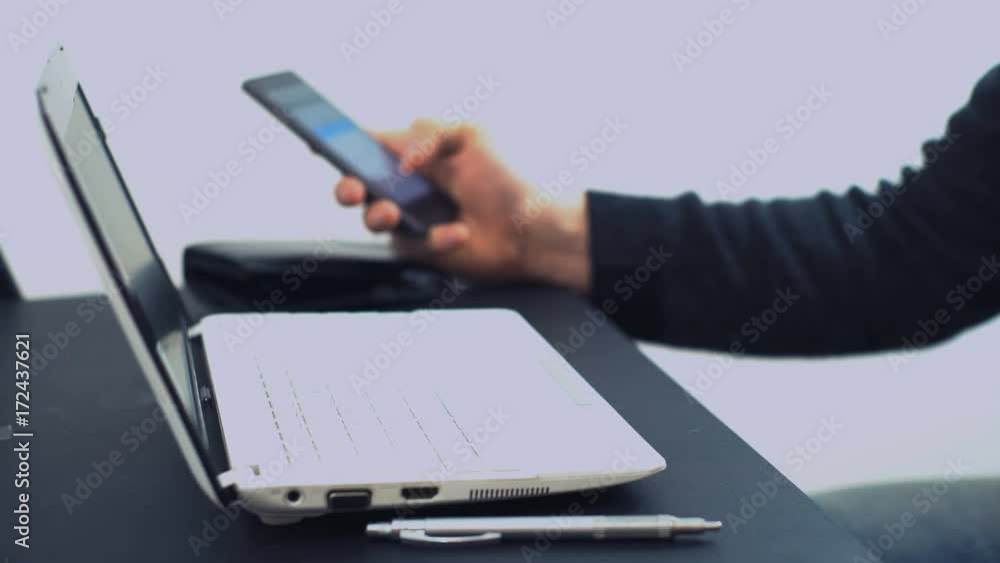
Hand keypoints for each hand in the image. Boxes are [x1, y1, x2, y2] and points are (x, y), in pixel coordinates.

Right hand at [333, 119, 590, 293]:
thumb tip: (402, 160)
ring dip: (377, 214)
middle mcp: (408, 186)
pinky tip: (457, 232)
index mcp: (416, 153)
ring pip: (371, 218)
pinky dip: (434, 238)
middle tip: (352, 188)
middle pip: (357, 185)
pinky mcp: (421, 250)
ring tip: (392, 212)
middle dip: (344, 185)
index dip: (341, 143)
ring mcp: (412, 219)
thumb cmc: (509, 179)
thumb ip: (430, 133)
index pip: (369, 145)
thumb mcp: (473, 135)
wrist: (534, 228)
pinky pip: (409, 245)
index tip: (319, 141)